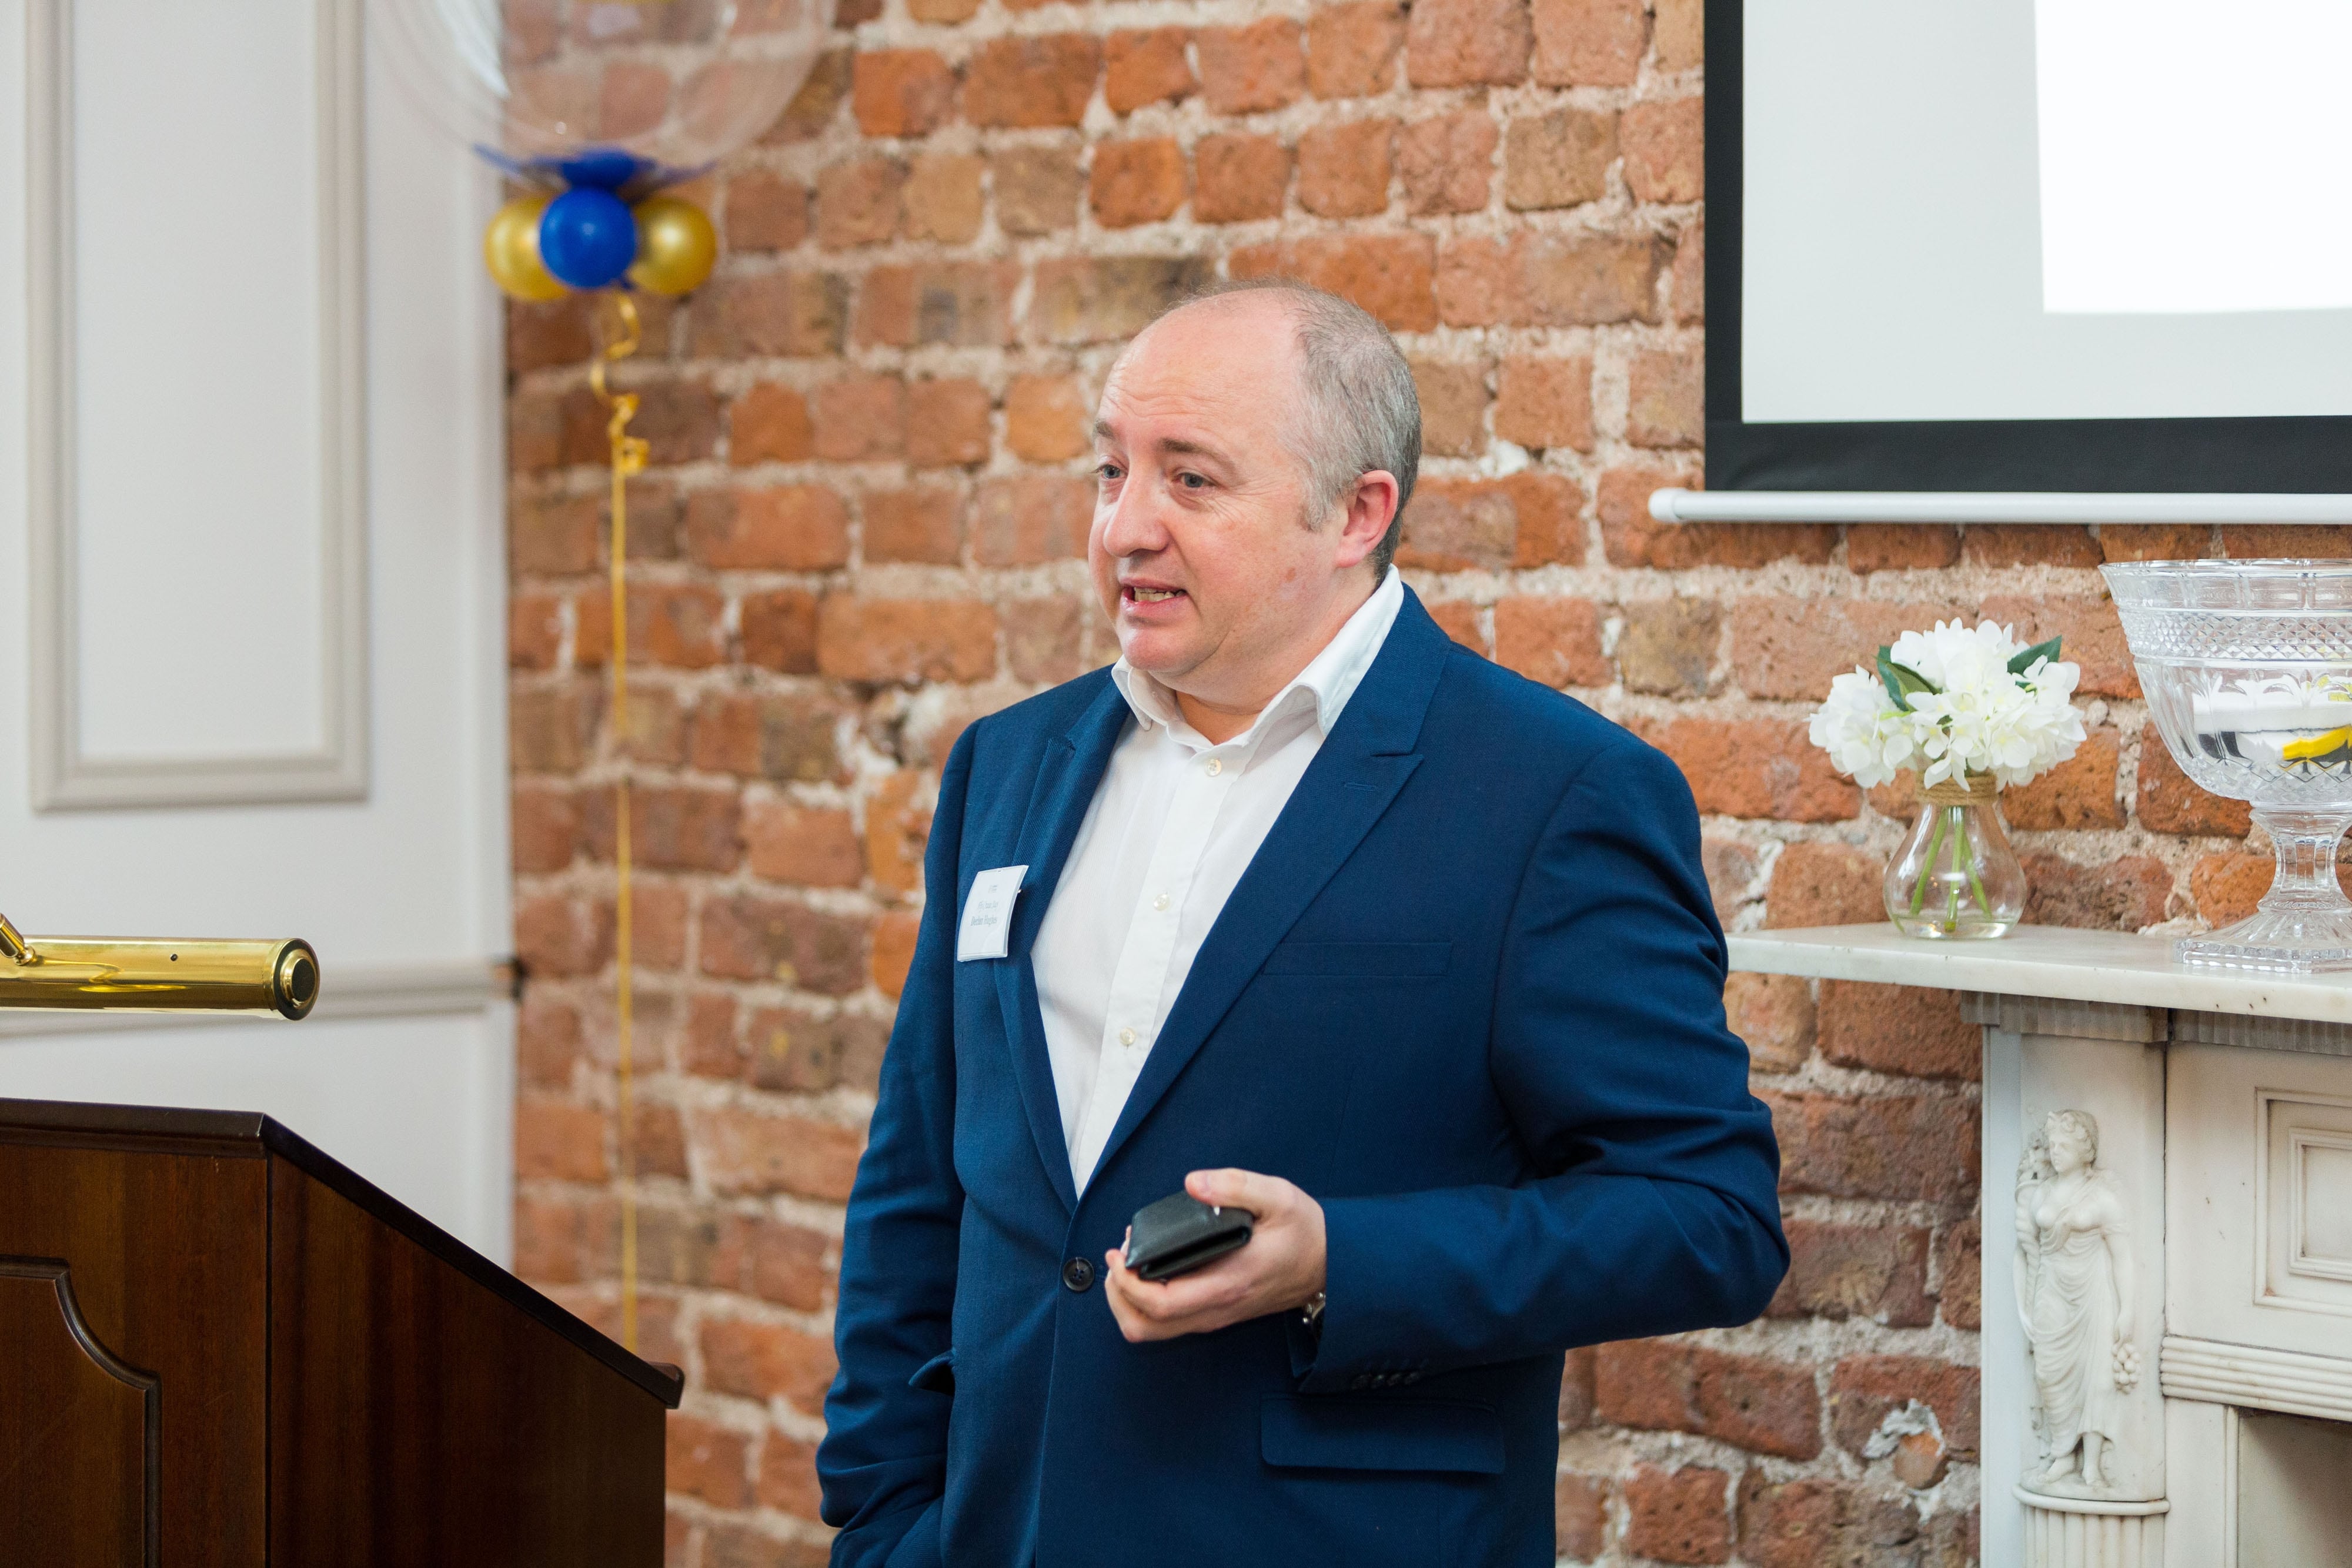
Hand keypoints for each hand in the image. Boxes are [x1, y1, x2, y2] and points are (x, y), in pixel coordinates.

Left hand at [1102, 1169, 1325, 1343]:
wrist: (1332, 1265)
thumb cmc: (1305, 1233)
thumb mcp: (1278, 1197)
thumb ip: (1235, 1185)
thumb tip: (1193, 1182)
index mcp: (1228, 1283)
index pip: (1160, 1303)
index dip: (1127, 1283)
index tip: (1119, 1252)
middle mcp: (1217, 1308)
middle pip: (1145, 1327)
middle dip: (1118, 1295)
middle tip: (1117, 1258)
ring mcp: (1215, 1316)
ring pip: (1153, 1331)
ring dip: (1128, 1303)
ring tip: (1126, 1266)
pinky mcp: (1216, 1314)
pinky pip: (1167, 1323)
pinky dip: (1146, 1304)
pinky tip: (1149, 1272)